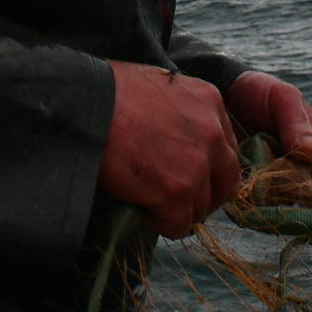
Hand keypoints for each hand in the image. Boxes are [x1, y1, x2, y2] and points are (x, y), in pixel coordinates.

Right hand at [99, 61, 240, 238]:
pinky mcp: (176, 192)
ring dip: (177, 210)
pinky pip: (178, 225)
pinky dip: (158, 223)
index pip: (226, 148)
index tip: (187, 174)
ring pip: (201, 207)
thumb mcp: (158, 86)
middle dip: (204, 195)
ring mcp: (197, 164)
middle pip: (227, 182)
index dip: (208, 166)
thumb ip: (180, 113)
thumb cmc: (108, 89)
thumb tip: (175, 142)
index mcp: (209, 102)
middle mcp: (212, 133)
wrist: (84, 103)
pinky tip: (138, 207)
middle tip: (177, 200)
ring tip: (147, 199)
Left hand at [225, 71, 311, 208]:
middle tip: (280, 164)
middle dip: (305, 191)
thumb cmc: (259, 94)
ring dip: (278, 196)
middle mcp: (311, 178)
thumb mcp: (282, 99)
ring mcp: (284, 192)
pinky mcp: (256, 200)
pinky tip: (244, 176)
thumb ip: (298, 124)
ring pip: (294, 216)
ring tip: (259, 164)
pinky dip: (255, 201)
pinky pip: (263, 215)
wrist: (222, 99)